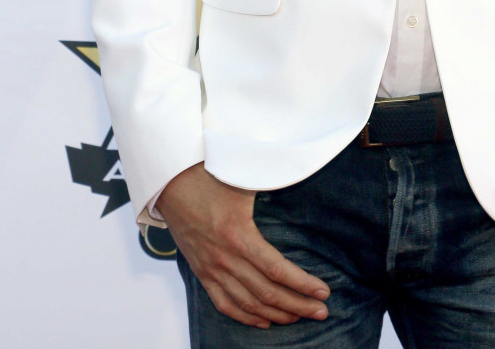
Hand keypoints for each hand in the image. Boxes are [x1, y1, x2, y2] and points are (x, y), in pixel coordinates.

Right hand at [156, 163, 329, 328]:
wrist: (171, 182)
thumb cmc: (211, 175)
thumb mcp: (245, 178)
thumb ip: (274, 182)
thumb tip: (302, 172)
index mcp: (238, 235)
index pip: (277, 270)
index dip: (302, 284)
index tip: (323, 292)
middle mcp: (225, 258)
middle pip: (267, 293)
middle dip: (298, 305)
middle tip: (322, 312)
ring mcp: (211, 268)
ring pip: (248, 303)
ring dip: (276, 315)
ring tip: (300, 317)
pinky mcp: (201, 272)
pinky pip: (224, 304)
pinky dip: (246, 316)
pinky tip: (264, 321)